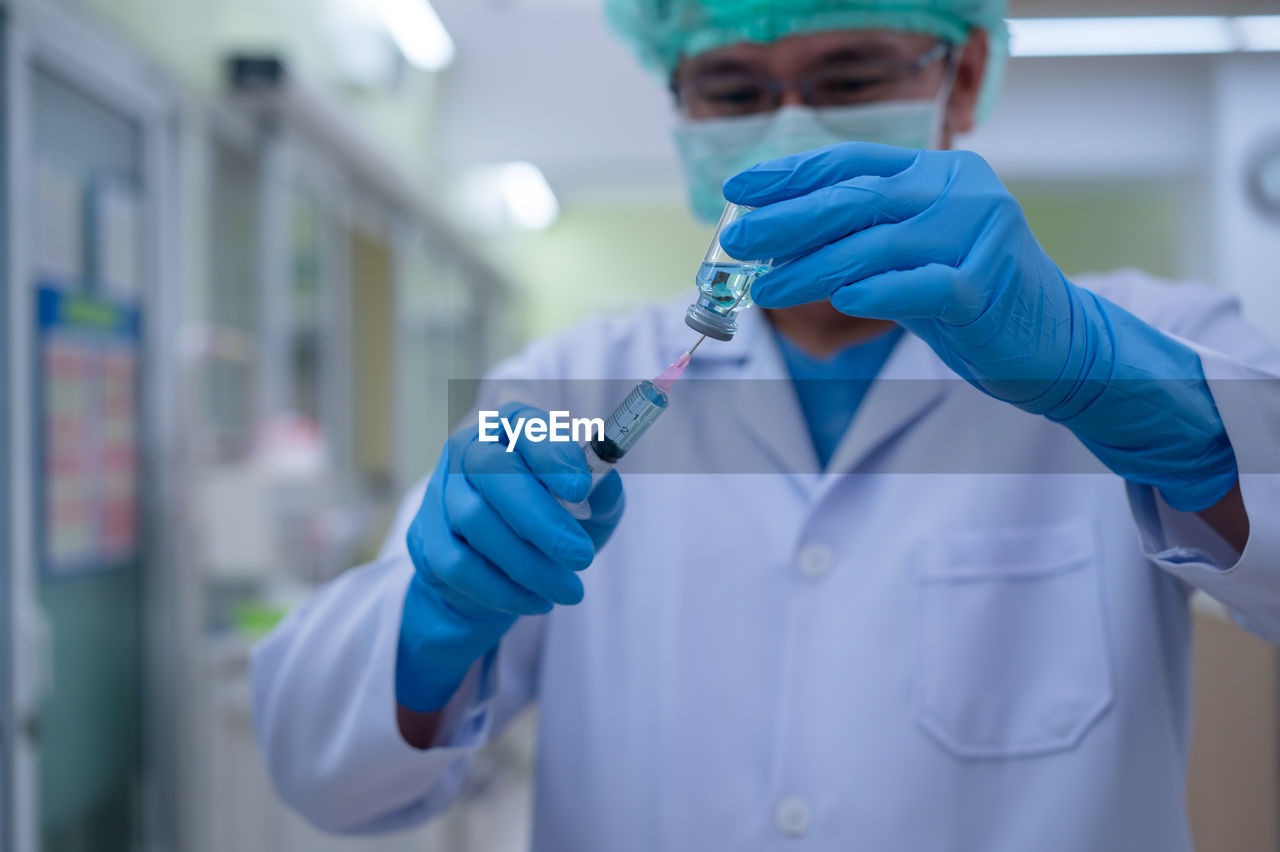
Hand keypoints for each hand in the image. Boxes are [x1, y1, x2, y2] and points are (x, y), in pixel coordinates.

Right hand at [396, 402, 624, 712]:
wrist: (499, 569)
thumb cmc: (551, 521)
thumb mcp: (589, 506)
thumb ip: (602, 492)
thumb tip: (604, 483)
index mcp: (511, 427)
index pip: (526, 426)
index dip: (552, 455)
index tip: (580, 489)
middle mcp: (469, 450)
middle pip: (494, 473)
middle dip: (542, 520)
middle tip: (582, 557)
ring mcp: (442, 492)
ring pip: (476, 522)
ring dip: (528, 563)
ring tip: (570, 590)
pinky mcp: (427, 537)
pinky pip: (460, 564)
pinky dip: (502, 589)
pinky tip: (537, 601)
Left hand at [720, 143, 1236, 511]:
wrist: (1058, 343)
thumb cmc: (973, 299)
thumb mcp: (914, 256)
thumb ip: (861, 240)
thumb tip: (776, 242)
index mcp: (940, 172)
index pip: (853, 162)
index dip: (792, 174)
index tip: (740, 191)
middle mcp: (959, 191)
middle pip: (855, 198)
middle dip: (787, 220)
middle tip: (738, 241)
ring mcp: (977, 235)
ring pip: (875, 244)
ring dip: (810, 268)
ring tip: (765, 288)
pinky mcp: (985, 286)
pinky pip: (919, 285)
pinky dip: (875, 292)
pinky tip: (839, 300)